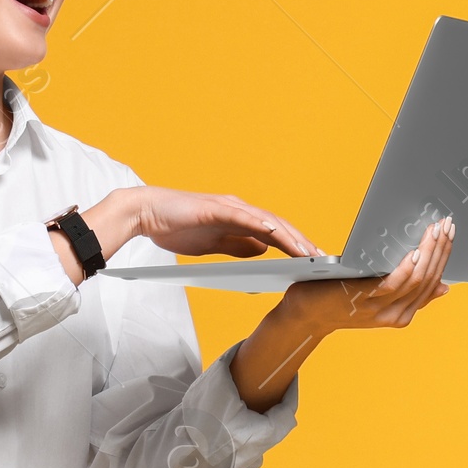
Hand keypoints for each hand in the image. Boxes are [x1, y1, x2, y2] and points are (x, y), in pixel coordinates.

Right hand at [134, 187, 320, 261]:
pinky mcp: (215, 207)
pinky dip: (259, 223)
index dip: (294, 246)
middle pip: (277, 226)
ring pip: (265, 221)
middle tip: (320, 258)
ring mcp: (228, 207)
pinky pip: (242, 216)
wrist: (148, 214)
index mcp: (239, 220)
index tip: (312, 260)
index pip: (274, 233)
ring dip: (287, 235)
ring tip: (305, 250)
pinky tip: (273, 232)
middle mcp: (239, 209)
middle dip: (300, 242)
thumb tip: (262, 251)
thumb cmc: (177, 227)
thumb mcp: (213, 245)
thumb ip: (237, 246)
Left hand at [275, 216, 453, 334]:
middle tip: (447, 224)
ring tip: (435, 230)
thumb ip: (406, 291)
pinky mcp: (363, 299)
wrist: (305, 315)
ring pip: (415, 279)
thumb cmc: (338, 299)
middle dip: (440, 250)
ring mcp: (379, 310)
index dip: (444, 257)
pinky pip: (392, 283)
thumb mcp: (378, 298)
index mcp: (401, 314)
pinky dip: (406, 267)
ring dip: (428, 252)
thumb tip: (442, 287)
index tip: (450, 234)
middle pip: (427, 279)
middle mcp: (394, 315)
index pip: (432, 283)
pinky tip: (414, 251)